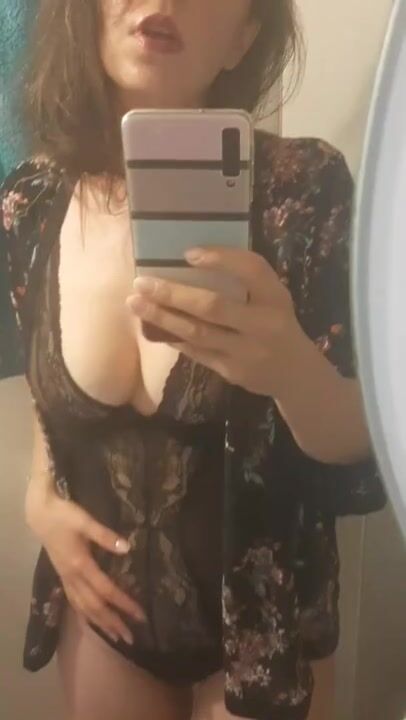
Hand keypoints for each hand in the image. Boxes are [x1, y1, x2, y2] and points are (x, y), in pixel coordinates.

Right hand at [25, 488, 144, 644]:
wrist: (40, 515)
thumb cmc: (64, 515)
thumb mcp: (85, 521)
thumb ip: (105, 536)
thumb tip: (128, 548)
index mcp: (81, 565)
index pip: (107, 590)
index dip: (124, 604)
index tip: (140, 615)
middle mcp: (73, 577)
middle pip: (95, 606)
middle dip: (113, 622)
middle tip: (131, 638)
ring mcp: (66, 579)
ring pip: (83, 608)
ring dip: (100, 623)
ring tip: (116, 636)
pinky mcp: (63, 577)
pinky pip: (75, 603)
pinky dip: (85, 615)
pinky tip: (93, 621)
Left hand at [127, 247, 302, 397]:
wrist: (295, 373)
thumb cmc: (277, 324)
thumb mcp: (274, 298)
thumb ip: (246, 281)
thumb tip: (191, 260)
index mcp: (276, 298)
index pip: (252, 270)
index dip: (221, 259)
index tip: (187, 253)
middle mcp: (263, 325)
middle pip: (213, 307)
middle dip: (173, 293)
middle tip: (141, 282)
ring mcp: (246, 352)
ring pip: (198, 333)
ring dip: (163, 317)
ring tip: (136, 303)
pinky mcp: (231, 371)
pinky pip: (196, 351)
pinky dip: (173, 336)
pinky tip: (152, 326)